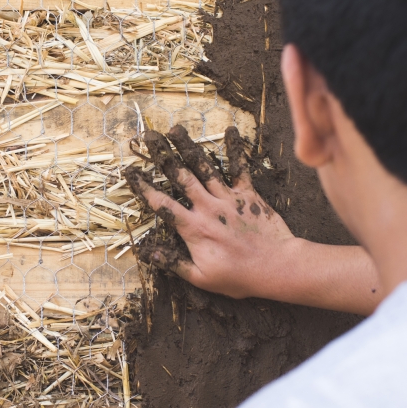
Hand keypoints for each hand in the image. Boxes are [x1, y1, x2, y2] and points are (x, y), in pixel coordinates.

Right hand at [125, 125, 301, 299]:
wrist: (277, 267)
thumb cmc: (239, 276)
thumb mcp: (201, 277)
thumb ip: (174, 263)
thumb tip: (147, 252)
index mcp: (193, 228)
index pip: (162, 203)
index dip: (143, 187)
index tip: (129, 171)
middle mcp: (208, 207)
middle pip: (180, 176)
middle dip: (163, 156)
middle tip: (150, 137)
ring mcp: (228, 198)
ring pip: (204, 167)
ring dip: (188, 147)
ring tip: (175, 129)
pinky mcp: (248, 194)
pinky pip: (239, 168)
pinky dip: (235, 149)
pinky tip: (230, 130)